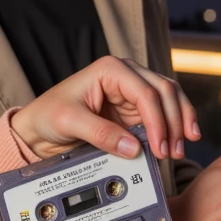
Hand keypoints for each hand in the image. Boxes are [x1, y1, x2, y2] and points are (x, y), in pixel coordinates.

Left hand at [10, 55, 199, 163]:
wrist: (39, 128)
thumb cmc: (48, 115)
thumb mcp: (69, 122)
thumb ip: (101, 133)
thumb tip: (134, 148)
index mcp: (110, 69)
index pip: (146, 92)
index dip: (158, 120)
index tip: (160, 147)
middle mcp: (126, 75)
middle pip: (165, 92)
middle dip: (175, 122)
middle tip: (174, 151)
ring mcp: (133, 92)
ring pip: (171, 100)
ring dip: (180, 124)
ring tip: (181, 149)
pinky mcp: (135, 110)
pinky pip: (164, 114)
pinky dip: (174, 127)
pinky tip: (179, 141)